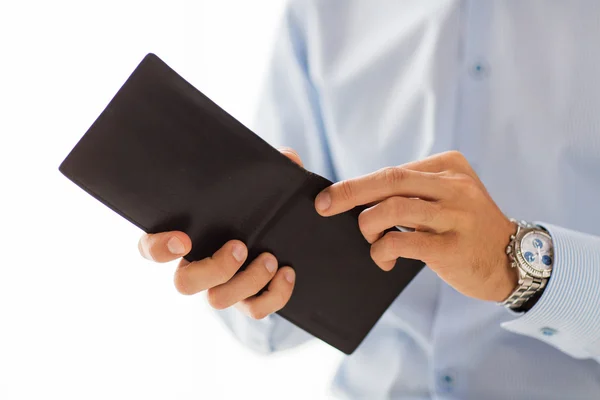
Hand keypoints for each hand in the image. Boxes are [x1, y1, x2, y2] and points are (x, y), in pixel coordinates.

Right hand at [137, 147, 301, 318]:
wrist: (283, 231)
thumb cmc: (259, 203)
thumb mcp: (263, 182)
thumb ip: (271, 167)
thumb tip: (285, 157)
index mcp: (185, 236)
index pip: (151, 248)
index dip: (158, 248)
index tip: (182, 238)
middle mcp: (197, 267)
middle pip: (184, 284)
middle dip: (213, 268)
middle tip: (240, 246)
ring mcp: (222, 287)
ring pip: (218, 300)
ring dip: (246, 281)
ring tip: (271, 258)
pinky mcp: (248, 300)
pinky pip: (254, 310)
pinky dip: (273, 296)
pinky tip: (287, 272)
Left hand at [314, 151, 517, 301]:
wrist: (513, 259)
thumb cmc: (466, 228)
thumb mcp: (447, 196)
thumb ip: (412, 192)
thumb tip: (357, 197)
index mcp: (449, 166)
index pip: (393, 171)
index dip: (358, 185)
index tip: (330, 196)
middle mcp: (455, 186)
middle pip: (390, 181)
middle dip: (350, 193)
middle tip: (324, 206)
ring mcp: (458, 215)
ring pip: (394, 209)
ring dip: (369, 226)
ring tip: (370, 241)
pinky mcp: (455, 246)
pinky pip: (405, 242)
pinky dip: (383, 250)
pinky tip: (384, 260)